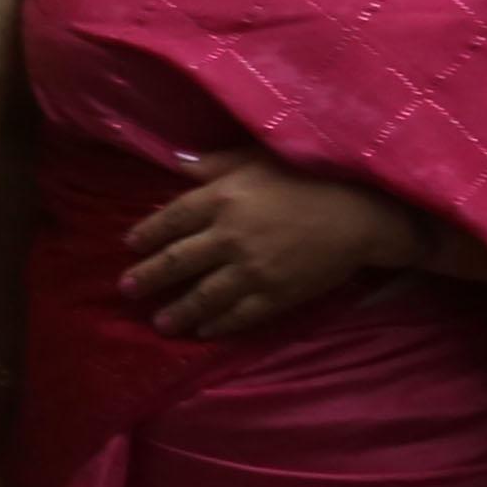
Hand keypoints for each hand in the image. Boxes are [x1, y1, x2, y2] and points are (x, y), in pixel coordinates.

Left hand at [118, 152, 424, 340]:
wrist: (359, 213)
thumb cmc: (308, 176)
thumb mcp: (256, 156)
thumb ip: (214, 163)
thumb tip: (176, 163)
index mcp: (222, 197)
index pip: (172, 219)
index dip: (147, 233)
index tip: (130, 245)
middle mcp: (229, 235)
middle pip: (177, 261)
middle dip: (148, 277)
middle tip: (127, 289)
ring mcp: (251, 269)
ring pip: (203, 295)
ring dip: (177, 310)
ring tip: (159, 321)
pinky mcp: (274, 295)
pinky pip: (238, 315)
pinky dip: (217, 324)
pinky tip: (202, 330)